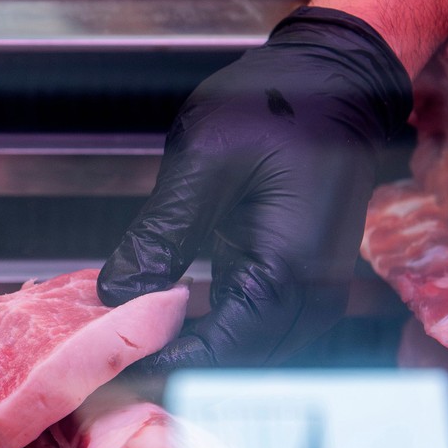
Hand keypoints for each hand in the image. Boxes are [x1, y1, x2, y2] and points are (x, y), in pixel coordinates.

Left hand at [97, 8, 412, 367]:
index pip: (222, 352)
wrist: (335, 82)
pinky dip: (219, 330)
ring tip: (136, 338)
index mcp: (288, 267)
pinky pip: (262, 327)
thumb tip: (117, 295)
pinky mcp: (309, 282)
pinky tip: (174, 317)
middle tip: (113, 357)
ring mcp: (317, 292)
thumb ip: (162, 232)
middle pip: (240, 365)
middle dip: (179, 365)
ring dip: (199, 352)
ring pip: (253, 353)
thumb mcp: (205, 159)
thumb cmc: (278, 105)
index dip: (165, 364)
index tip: (111, 365)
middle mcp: (313, 292)